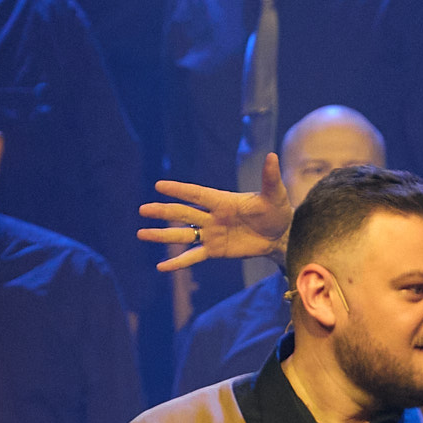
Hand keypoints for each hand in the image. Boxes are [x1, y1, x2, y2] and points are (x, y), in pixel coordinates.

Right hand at [138, 152, 292, 271]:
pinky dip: (178, 262)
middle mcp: (212, 216)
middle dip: (163, 211)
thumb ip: (269, 178)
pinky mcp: (215, 250)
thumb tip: (272, 156)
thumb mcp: (275, 195)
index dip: (180, 190)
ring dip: (162, 234)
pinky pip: (193, 257)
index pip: (197, 194)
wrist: (281, 236)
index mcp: (223, 200)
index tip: (159, 185)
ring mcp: (211, 234)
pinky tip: (161, 267)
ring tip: (141, 233)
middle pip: (183, 213)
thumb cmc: (277, 211)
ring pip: (182, 234)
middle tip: (143, 209)